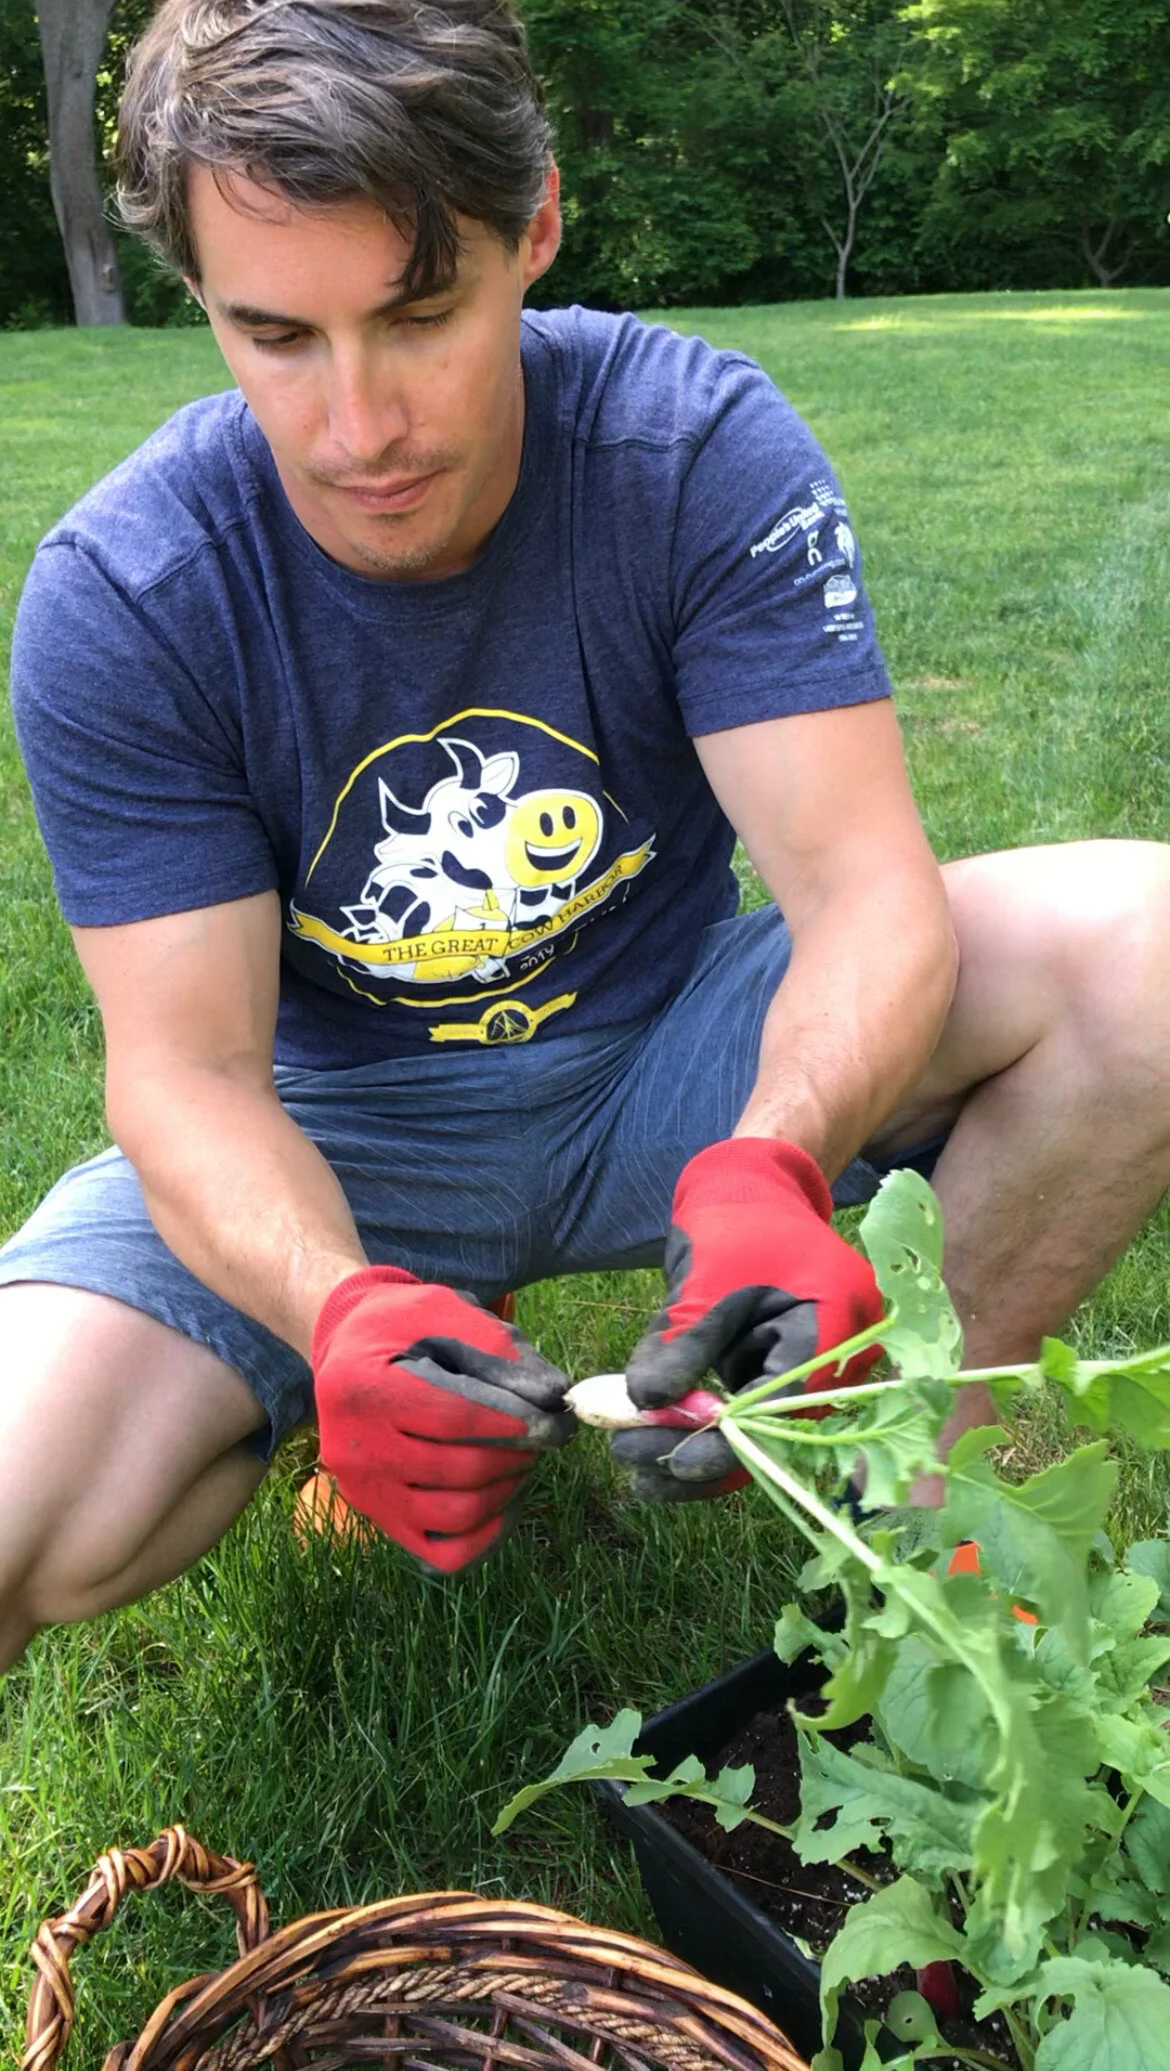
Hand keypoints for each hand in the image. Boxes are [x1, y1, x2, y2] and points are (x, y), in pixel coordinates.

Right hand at [313, 1266, 574, 1572]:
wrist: (349, 1350)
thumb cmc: (403, 1328)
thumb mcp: (444, 1314)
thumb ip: (497, 1352)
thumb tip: (553, 1397)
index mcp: (364, 1387)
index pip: (455, 1418)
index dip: (514, 1424)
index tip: (554, 1421)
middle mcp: (355, 1448)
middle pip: (460, 1469)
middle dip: (518, 1454)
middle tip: (543, 1436)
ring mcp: (365, 1492)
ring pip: (456, 1514)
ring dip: (506, 1489)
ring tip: (522, 1459)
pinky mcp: (381, 1520)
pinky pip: (443, 1553)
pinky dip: (486, 1534)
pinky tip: (504, 1497)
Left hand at [612, 1137, 882, 1500]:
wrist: (753, 1185)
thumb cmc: (737, 1219)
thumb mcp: (705, 1280)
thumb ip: (680, 1343)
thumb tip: (641, 1404)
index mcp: (835, 1324)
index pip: (785, 1409)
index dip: (729, 1444)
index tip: (673, 1462)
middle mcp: (835, 1354)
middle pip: (769, 1430)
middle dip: (699, 1451)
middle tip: (631, 1462)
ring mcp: (808, 1363)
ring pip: (751, 1427)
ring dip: (690, 1442)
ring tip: (628, 1460)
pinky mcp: (778, 1366)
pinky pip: (739, 1407)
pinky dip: (696, 1419)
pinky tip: (647, 1439)